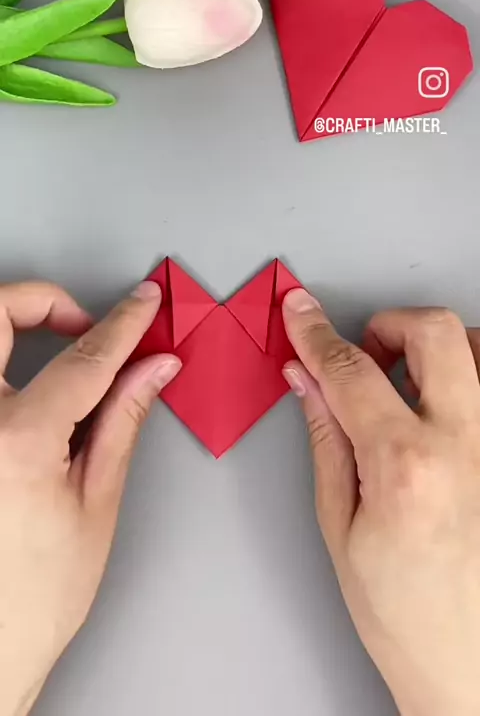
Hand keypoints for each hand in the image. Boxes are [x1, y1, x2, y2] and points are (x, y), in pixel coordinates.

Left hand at [0, 281, 179, 715]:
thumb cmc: (35, 595)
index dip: (123, 324)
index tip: (144, 304)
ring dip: (16, 327)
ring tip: (58, 347)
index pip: (83, 358)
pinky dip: (4, 367)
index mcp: (16, 442)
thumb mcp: (96, 502)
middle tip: (84, 320)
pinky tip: (28, 384)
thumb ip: (123, 419)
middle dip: (44, 300)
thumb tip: (152, 368)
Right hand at [283, 290, 479, 715]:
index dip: (316, 333)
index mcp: (407, 466)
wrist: (470, 666)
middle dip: (387, 325)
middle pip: (434, 331)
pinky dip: (472, 377)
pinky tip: (447, 408)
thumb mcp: (340, 527)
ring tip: (410, 385)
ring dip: (437, 349)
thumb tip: (307, 382)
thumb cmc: (405, 615)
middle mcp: (468, 446)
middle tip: (365, 354)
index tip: (301, 313)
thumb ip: (327, 439)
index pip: (351, 370)